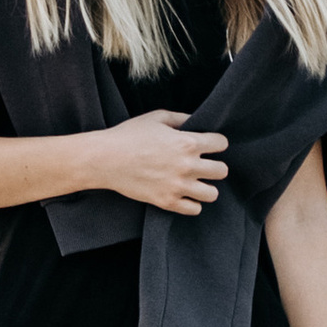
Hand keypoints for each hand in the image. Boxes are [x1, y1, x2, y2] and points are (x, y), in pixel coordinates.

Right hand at [98, 110, 229, 215]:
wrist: (105, 159)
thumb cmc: (129, 135)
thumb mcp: (156, 117)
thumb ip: (181, 118)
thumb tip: (197, 121)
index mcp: (187, 142)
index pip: (222, 144)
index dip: (216, 143)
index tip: (209, 145)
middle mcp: (187, 165)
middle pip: (222, 171)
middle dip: (215, 166)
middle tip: (204, 165)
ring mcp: (178, 186)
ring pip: (212, 194)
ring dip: (206, 187)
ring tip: (196, 183)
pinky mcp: (166, 201)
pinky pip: (194, 209)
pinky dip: (192, 203)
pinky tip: (184, 194)